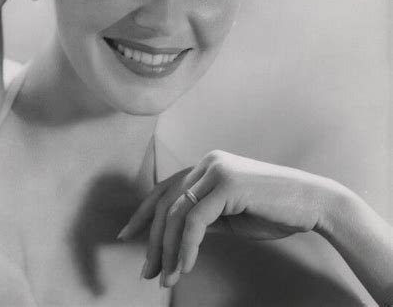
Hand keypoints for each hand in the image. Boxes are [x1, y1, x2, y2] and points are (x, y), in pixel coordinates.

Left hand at [118, 150, 332, 287]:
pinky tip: (186, 268)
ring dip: (168, 250)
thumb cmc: (274, 211)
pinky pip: (196, 220)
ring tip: (166, 279)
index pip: (165, 189)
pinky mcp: (228, 184)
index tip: (127, 236)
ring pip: (177, 212)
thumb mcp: (229, 215)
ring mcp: (217, 170)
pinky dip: (187, 247)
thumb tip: (175, 237)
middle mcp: (207, 163)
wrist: (313, 203)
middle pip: (166, 202)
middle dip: (153, 239)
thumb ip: (203, 217)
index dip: (143, 213)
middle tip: (147, 271)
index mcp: (207, 166)